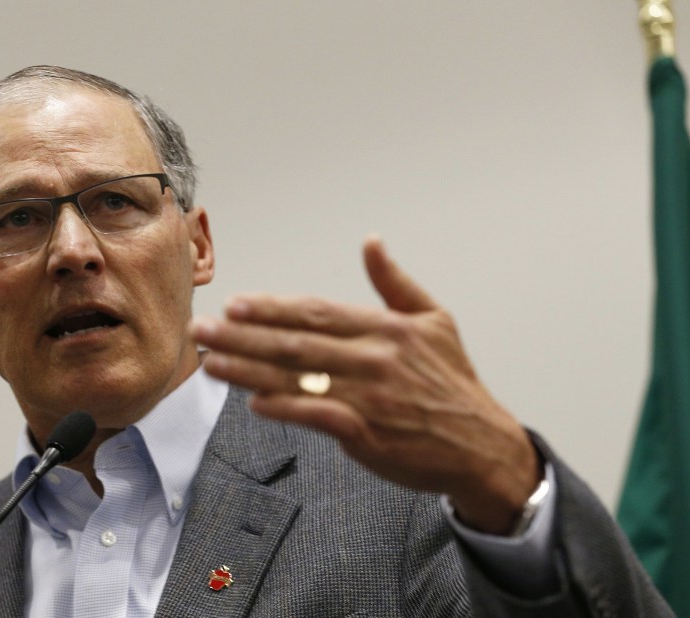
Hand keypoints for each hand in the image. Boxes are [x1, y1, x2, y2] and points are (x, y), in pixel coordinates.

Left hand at [191, 236, 540, 534]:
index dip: (272, 308)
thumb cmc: (454, 384)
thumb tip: (372, 242)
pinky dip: (286, 409)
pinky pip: (319, 416)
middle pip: (296, 342)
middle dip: (243, 336)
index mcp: (387, 328)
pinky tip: (254, 403)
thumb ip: (395, 282)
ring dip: (248, 371)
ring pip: (298, 378)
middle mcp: (375, 358)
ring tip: (211, 362)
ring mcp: (371, 397)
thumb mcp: (435, 320)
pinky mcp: (370, 435)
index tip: (235, 305)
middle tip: (204, 330)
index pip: (316, 312)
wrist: (485, 446)